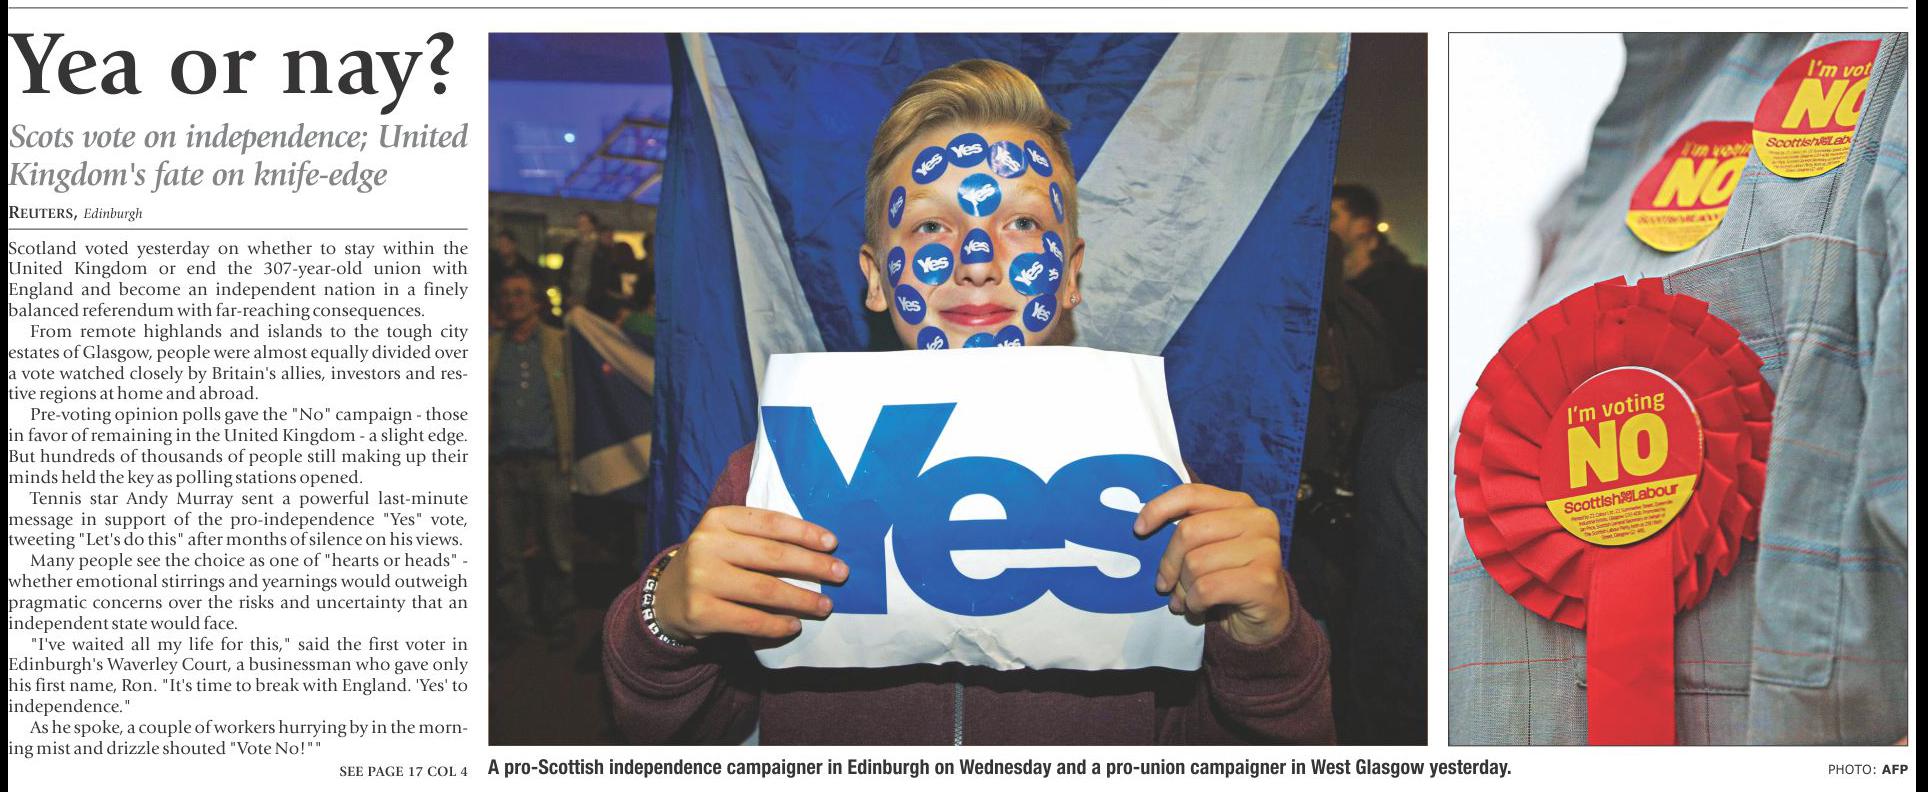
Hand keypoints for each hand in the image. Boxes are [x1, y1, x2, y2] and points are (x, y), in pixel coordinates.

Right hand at [652, 506, 847, 641]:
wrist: (666, 599)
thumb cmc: (712, 563)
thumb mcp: (727, 539)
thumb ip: (761, 537)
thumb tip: (820, 548)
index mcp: (717, 519)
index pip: (770, 522)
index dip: (804, 532)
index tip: (833, 542)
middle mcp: (707, 545)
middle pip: (772, 556)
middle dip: (813, 565)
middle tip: (841, 573)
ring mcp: (702, 580)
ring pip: (765, 591)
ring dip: (802, 599)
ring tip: (825, 605)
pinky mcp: (701, 612)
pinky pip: (750, 621)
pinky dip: (777, 625)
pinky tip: (794, 625)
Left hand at [1133, 484, 1291, 644]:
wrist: (1265, 618)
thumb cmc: (1228, 578)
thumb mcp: (1209, 546)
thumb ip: (1188, 530)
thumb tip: (1142, 526)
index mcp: (1241, 504)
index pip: (1192, 494)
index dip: (1159, 508)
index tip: (1139, 529)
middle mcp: (1258, 520)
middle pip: (1189, 531)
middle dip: (1169, 563)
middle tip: (1164, 584)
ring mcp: (1265, 549)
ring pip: (1196, 563)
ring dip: (1183, 588)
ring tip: (1186, 598)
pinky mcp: (1263, 580)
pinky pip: (1207, 588)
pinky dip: (1195, 603)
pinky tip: (1200, 607)